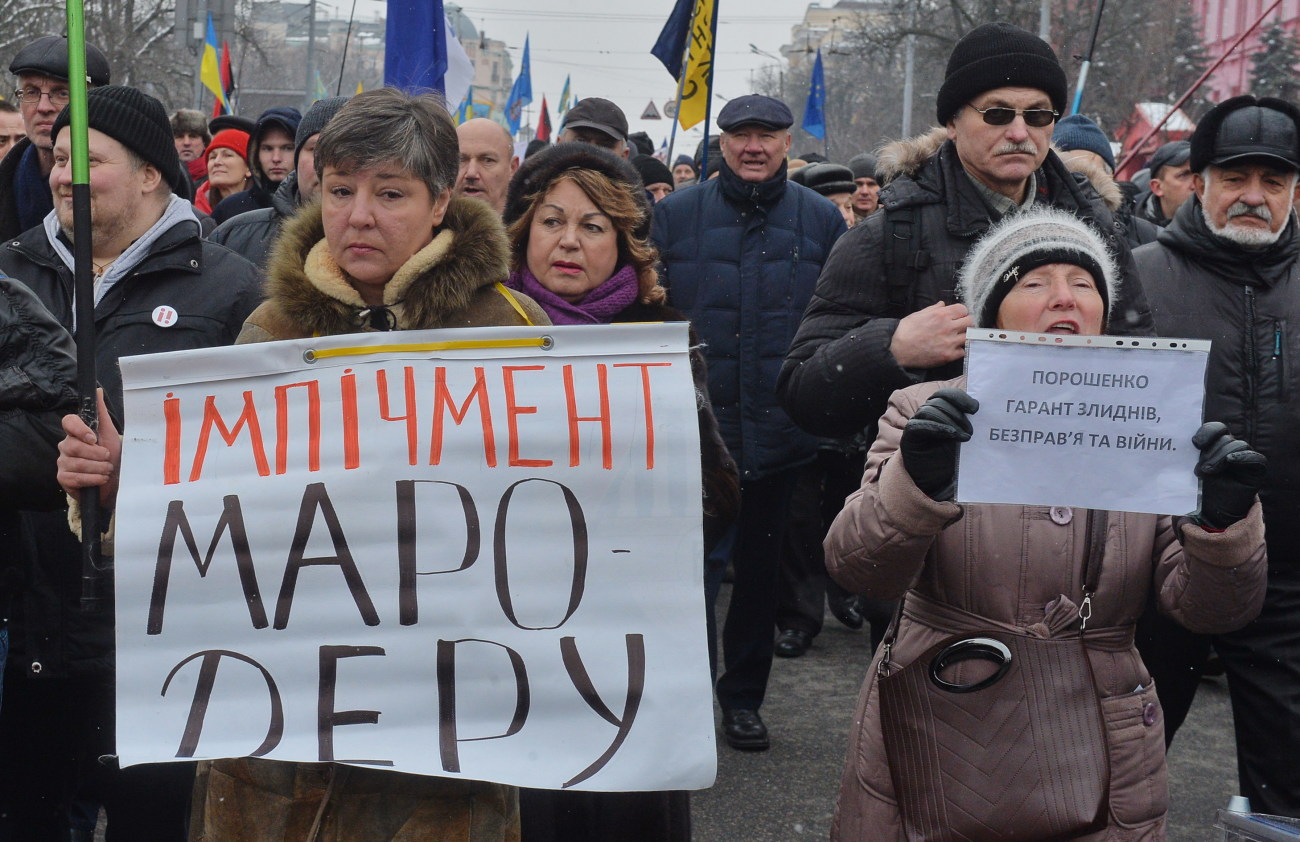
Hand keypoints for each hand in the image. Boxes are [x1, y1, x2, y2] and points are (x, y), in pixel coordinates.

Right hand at [57, 389, 120, 509]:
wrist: (113, 481)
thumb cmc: (111, 456)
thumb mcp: (110, 433)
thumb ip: (101, 413)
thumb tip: (97, 390)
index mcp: (76, 433)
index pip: (68, 422)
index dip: (79, 429)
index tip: (93, 438)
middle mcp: (66, 446)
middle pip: (74, 446)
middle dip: (97, 454)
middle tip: (108, 458)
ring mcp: (63, 462)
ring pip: (77, 463)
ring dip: (98, 468)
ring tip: (107, 469)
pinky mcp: (63, 478)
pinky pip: (75, 478)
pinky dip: (93, 479)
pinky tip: (100, 478)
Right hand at [889, 302, 971, 368]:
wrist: (897, 348)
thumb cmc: (905, 331)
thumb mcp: (919, 314)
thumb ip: (934, 309)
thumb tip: (943, 305)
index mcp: (941, 315)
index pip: (963, 309)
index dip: (961, 312)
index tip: (958, 316)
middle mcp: (947, 327)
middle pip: (970, 322)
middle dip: (966, 323)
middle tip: (960, 327)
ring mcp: (949, 342)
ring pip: (968, 336)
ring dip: (963, 336)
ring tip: (955, 338)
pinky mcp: (947, 355)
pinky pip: (962, 351)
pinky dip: (958, 350)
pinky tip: (951, 348)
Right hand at [900, 388, 978, 500]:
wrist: (935, 480)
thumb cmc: (951, 457)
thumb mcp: (962, 436)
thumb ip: (967, 422)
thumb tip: (981, 409)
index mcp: (939, 410)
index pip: (945, 395)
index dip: (959, 397)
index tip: (975, 408)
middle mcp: (926, 414)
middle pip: (938, 401)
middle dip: (957, 413)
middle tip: (971, 430)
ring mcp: (916, 424)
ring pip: (929, 410)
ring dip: (949, 421)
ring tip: (965, 437)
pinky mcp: (909, 437)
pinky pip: (919, 425)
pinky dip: (937, 427)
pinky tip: (951, 435)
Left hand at [1192, 422, 1265, 529]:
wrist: (1211, 512)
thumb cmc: (1198, 489)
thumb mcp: (1190, 470)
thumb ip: (1189, 456)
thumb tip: (1180, 442)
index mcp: (1216, 445)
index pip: (1216, 429)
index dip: (1207, 431)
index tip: (1195, 443)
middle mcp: (1231, 449)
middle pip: (1226, 438)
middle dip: (1211, 451)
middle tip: (1200, 468)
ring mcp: (1244, 459)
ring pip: (1238, 445)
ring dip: (1221, 457)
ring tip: (1207, 472)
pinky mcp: (1256, 471)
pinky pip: (1257, 459)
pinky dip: (1245, 457)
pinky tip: (1231, 460)